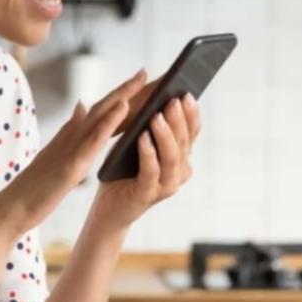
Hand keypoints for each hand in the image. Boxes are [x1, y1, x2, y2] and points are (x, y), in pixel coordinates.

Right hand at [0, 70, 146, 238]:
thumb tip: (82, 105)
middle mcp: (71, 135)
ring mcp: (70, 148)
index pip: (102, 111)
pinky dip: (109, 121)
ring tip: (142, 79)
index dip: (122, 95)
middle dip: (127, 89)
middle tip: (147, 71)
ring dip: (122, 96)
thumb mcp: (57, 153)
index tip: (142, 80)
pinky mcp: (71, 165)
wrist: (14, 207)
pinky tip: (124, 107)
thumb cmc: (36, 185)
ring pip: (100, 116)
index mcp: (71, 136)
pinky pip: (93, 139)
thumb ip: (71, 129)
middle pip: (104, 107)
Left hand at [90, 93, 200, 231]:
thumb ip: (149, 125)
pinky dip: (148, 153)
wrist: (109, 207)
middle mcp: (179, 171)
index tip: (186, 93)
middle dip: (178, 119)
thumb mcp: (138, 143)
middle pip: (184, 141)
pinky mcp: (148, 194)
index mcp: (181, 157)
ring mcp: (166, 185)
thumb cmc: (123, 171)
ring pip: (172, 156)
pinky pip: (151, 171)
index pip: (192, 131)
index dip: (191, 113)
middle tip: (172, 99)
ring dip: (165, 134)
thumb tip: (156, 94)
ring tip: (156, 116)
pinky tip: (142, 138)